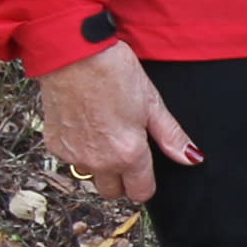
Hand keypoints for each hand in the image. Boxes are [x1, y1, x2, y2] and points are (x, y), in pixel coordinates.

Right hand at [39, 41, 200, 200]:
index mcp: (129, 154)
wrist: (73, 54)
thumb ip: (171, 136)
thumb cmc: (114, 71)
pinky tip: (84, 123)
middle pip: (113, 191)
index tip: (145, 167)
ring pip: (90, 175)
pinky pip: (70, 159)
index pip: (141, 192)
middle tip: (124, 150)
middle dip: (121, 179)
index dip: (146, 181)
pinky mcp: (55, 145)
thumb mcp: (151, 101)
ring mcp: (75, 155)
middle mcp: (100, 162)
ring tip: (103, 131)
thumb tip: (191, 158)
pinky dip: (78, 148)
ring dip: (98, 164)